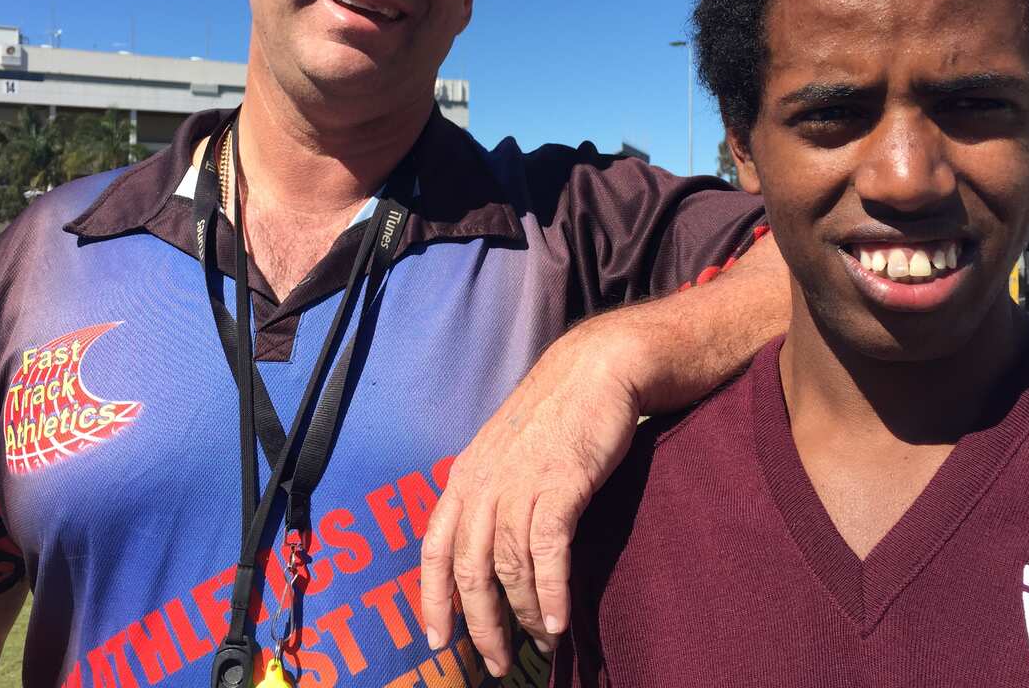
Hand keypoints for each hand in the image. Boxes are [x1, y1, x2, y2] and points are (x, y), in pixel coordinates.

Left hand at [420, 313, 643, 673]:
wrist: (596, 369)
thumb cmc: (556, 412)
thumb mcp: (505, 449)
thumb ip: (492, 491)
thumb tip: (489, 542)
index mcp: (465, 477)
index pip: (434, 548)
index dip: (433, 599)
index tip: (437, 641)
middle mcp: (483, 483)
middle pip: (469, 569)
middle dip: (480, 624)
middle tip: (497, 661)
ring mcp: (519, 484)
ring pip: (508, 567)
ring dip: (523, 614)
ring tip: (541, 640)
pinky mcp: (560, 486)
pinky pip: (548, 553)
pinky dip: (551, 592)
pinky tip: (558, 621)